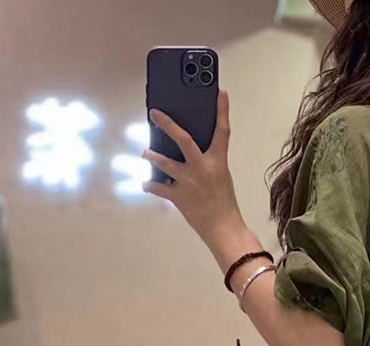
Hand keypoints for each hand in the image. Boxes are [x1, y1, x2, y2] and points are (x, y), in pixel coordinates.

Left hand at [143, 91, 245, 250]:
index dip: (222, 111)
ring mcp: (188, 181)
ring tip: (145, 152)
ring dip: (151, 156)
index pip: (222, 131)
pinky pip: (158, 187)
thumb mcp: (222, 176)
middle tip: (154, 113)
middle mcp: (202, 168)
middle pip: (183, 139)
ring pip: (164, 162)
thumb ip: (209, 161)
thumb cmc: (224, 203)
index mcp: (217, 162)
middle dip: (167, 124)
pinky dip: (150, 185)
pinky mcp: (178, 196)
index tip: (221, 93)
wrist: (223, 228)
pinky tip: (145, 183)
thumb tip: (191, 150)